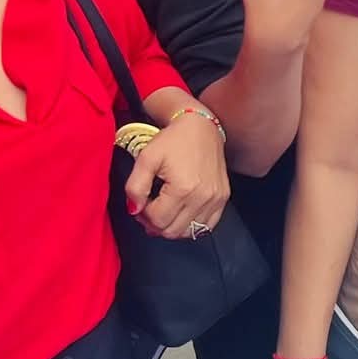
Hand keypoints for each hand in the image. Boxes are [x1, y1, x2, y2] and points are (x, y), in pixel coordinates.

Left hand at [124, 110, 231, 239]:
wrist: (201, 126)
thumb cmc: (173, 139)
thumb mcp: (146, 158)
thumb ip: (135, 186)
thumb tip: (134, 210)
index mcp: (183, 188)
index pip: (157, 220)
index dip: (143, 214)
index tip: (142, 201)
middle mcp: (203, 197)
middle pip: (172, 231)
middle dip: (155, 222)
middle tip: (150, 207)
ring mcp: (216, 199)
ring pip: (188, 232)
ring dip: (172, 225)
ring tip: (165, 208)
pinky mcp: (223, 198)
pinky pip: (206, 227)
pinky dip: (190, 225)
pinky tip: (181, 212)